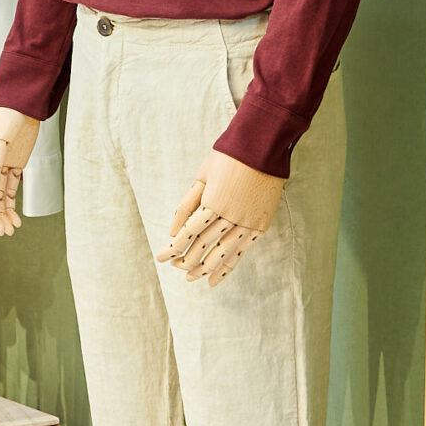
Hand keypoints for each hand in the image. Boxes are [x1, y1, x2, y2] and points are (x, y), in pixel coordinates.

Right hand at [0, 108, 40, 236]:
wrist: (24, 104)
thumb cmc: (8, 115)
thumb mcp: (0, 138)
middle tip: (2, 232)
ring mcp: (1, 167)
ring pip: (0, 196)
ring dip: (4, 213)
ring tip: (11, 230)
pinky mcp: (15, 166)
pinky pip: (11, 190)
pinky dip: (13, 205)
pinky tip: (16, 219)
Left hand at [159, 149, 283, 286]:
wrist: (263, 147)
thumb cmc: (228, 157)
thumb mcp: (202, 176)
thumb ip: (187, 204)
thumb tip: (172, 230)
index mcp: (213, 202)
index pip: (189, 233)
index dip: (174, 247)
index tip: (162, 257)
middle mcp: (231, 216)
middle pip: (204, 245)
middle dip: (186, 260)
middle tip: (175, 268)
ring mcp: (248, 222)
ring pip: (223, 252)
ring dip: (205, 268)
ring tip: (191, 278)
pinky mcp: (260, 224)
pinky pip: (242, 250)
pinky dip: (228, 265)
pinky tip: (216, 277)